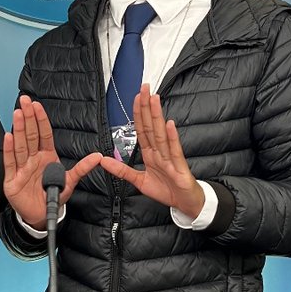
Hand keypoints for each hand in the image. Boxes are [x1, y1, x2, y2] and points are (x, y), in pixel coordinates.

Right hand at [3, 95, 101, 229]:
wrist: (42, 214)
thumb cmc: (53, 195)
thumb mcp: (70, 180)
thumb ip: (82, 168)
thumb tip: (98, 157)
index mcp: (46, 156)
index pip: (43, 134)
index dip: (40, 120)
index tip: (37, 106)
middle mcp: (33, 159)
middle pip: (30, 135)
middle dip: (28, 117)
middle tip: (25, 101)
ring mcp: (22, 167)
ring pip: (20, 145)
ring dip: (19, 129)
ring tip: (17, 113)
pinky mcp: (12, 178)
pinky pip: (10, 162)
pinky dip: (9, 150)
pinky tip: (8, 136)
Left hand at [99, 85, 204, 217]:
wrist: (185, 203)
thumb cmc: (167, 189)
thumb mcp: (139, 181)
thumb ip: (122, 171)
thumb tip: (104, 161)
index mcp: (151, 153)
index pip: (143, 129)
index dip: (138, 113)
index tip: (136, 96)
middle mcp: (161, 152)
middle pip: (152, 126)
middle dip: (147, 107)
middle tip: (145, 88)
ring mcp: (171, 158)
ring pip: (161, 134)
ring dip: (157, 116)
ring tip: (154, 100)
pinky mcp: (180, 168)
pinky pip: (175, 151)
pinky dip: (172, 138)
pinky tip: (169, 125)